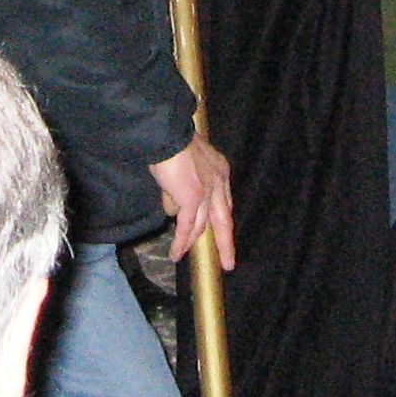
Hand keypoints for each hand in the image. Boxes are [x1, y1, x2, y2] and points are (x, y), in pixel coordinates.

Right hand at [150, 131, 235, 268]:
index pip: (224, 201)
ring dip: (190, 242)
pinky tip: (175, 253)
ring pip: (201, 225)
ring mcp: (206, 192)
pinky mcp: (192, 199)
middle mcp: (218, 182)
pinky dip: (180, 242)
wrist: (167, 134)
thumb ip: (181, 185)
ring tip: (182, 255)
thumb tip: (172, 207)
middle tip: (228, 262)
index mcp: (220, 170)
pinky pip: (185, 227)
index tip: (222, 232)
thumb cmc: (171, 142)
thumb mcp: (183, 163)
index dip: (222, 219)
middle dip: (225, 243)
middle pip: (223, 220)